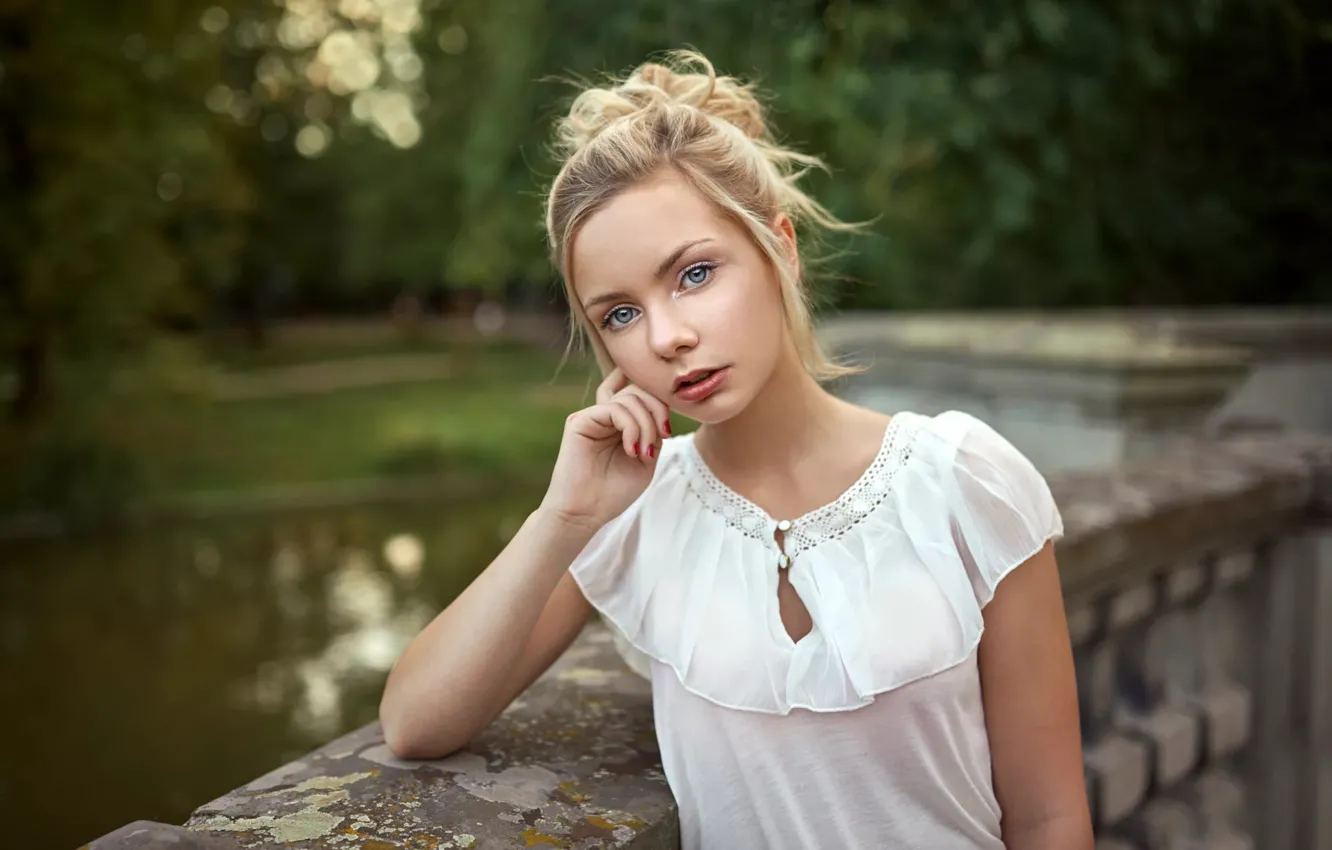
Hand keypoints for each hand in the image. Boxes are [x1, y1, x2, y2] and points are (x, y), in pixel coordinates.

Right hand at [539, 367, 671, 532]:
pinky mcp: (579, 421)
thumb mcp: (646, 459)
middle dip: (658, 409)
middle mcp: (605, 415)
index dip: (660, 403)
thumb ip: (653, 431)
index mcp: (620, 423)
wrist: (585, 514)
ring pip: (629, 397)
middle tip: (663, 436)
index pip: (642, 392)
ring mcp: (592, 416)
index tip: (667, 432)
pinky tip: (631, 450)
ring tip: (643, 453)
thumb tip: (661, 406)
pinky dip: (631, 427)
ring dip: (646, 424)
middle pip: (638, 388)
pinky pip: (614, 409)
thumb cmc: (614, 492)